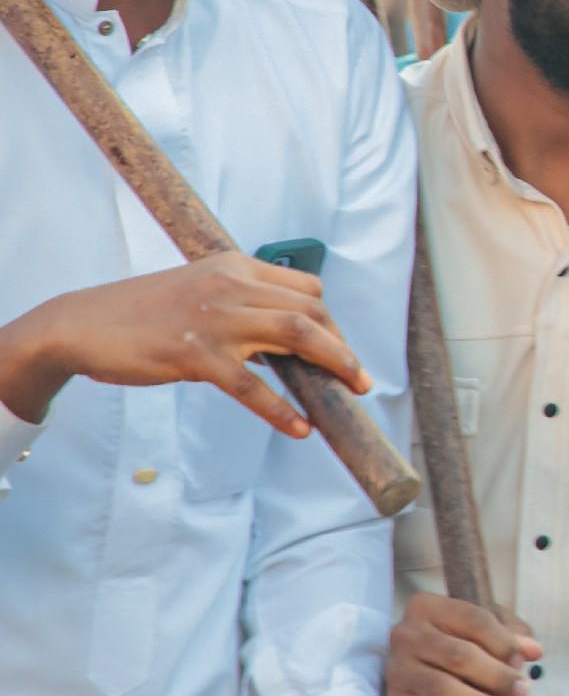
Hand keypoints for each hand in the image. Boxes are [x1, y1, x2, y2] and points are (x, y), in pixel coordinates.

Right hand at [0, 253, 366, 436]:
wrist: (80, 325)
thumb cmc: (142, 314)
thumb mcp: (200, 292)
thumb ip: (241, 305)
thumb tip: (286, 339)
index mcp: (234, 267)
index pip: (306, 288)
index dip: (330, 320)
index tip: (338, 347)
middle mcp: (230, 287)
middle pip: (310, 311)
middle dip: (342, 345)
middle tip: (360, 378)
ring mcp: (214, 320)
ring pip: (294, 336)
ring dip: (332, 365)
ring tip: (351, 392)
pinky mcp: (194, 356)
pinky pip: (251, 386)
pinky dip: (281, 409)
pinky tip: (299, 428)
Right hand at [384, 592, 541, 695]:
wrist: (412, 670)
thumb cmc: (455, 642)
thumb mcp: (481, 629)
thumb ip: (510, 634)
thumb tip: (532, 651)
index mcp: (428, 607)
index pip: (474, 619)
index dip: (504, 641)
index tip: (525, 661)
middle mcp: (406, 636)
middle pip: (459, 655)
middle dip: (496, 675)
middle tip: (523, 692)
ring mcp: (398, 672)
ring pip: (442, 689)